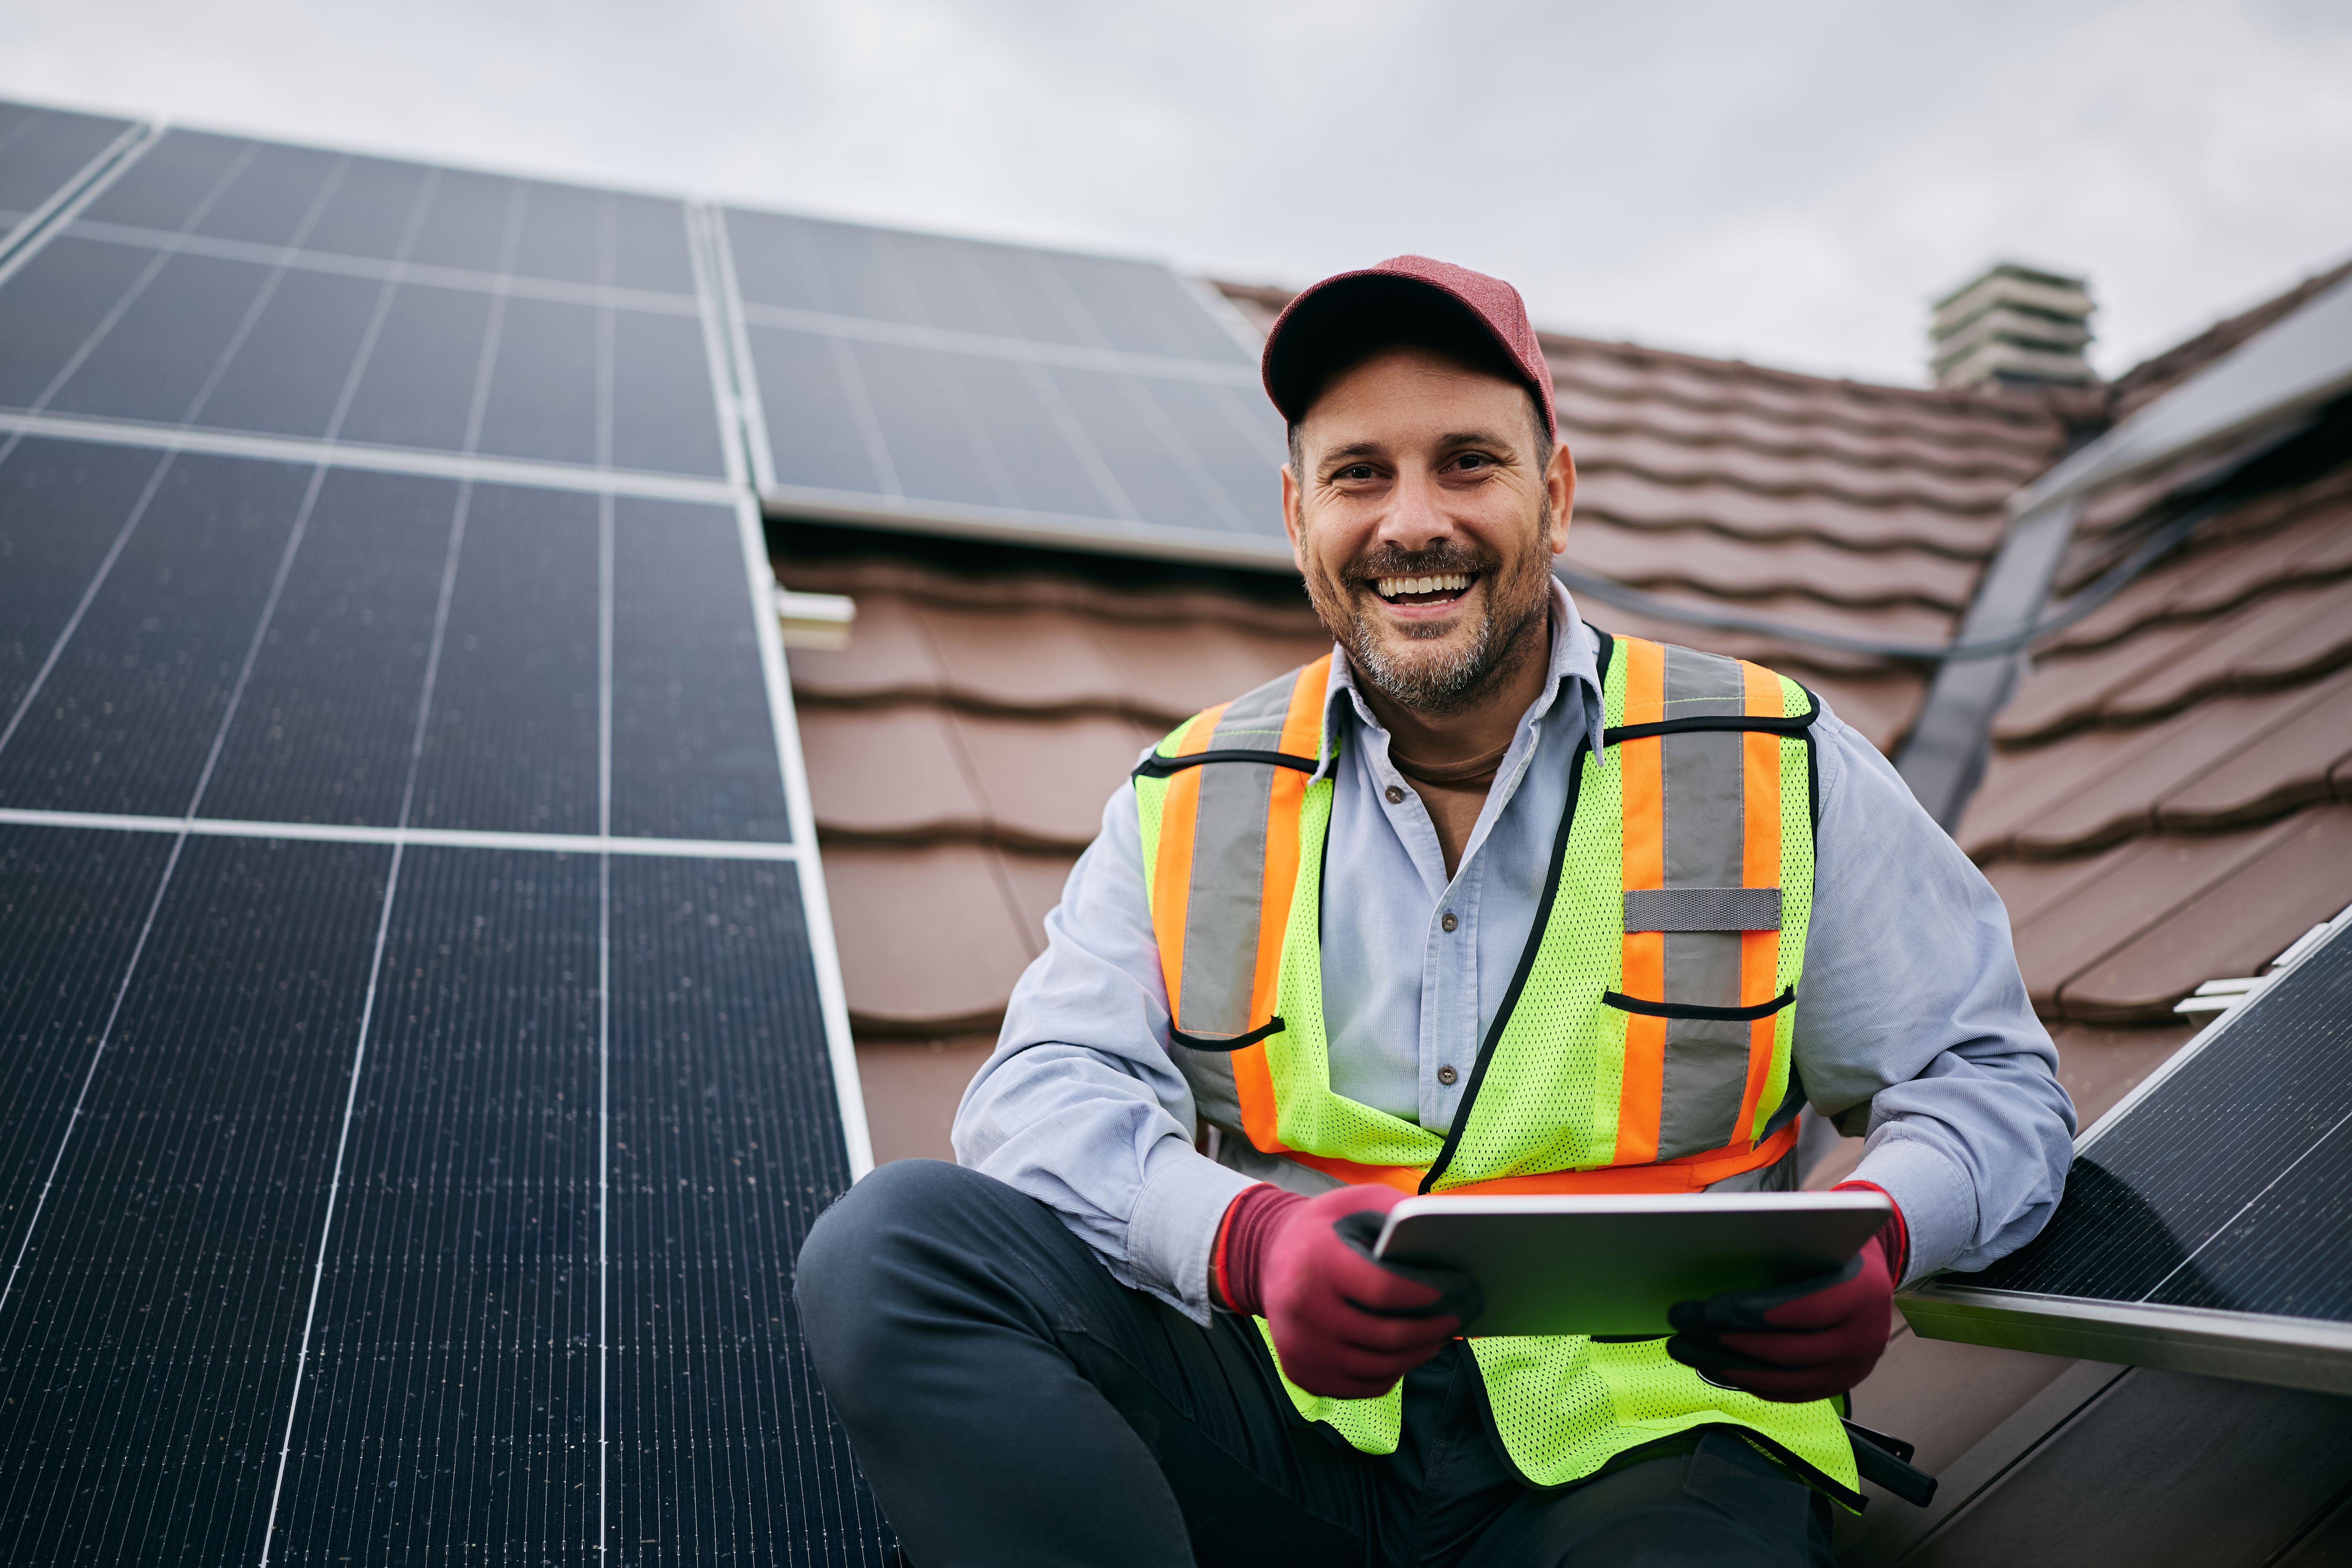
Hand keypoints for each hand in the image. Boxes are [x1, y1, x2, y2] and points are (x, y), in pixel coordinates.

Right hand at [1216, 1184, 1461, 1399]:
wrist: (1266, 1259)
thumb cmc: (1324, 1230)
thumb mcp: (1355, 1202)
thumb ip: (1398, 1211)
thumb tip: (1446, 1236)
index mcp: (1317, 1262)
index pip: (1382, 1290)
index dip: (1426, 1294)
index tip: (1456, 1291)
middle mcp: (1303, 1310)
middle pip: (1386, 1337)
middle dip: (1433, 1330)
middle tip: (1458, 1319)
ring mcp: (1300, 1348)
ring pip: (1378, 1368)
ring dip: (1417, 1356)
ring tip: (1438, 1338)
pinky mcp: (1301, 1373)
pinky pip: (1360, 1386)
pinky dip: (1390, 1374)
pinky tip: (1404, 1354)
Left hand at [1664, 1233, 1895, 1401]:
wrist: (1874, 1274)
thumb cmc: (1835, 1243)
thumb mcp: (1819, 1230)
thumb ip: (1781, 1239)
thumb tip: (1715, 1244)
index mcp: (1861, 1293)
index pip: (1801, 1310)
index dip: (1752, 1313)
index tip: (1710, 1309)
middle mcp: (1863, 1337)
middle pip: (1785, 1351)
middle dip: (1726, 1341)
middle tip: (1683, 1324)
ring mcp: (1852, 1369)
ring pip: (1781, 1380)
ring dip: (1726, 1366)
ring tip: (1684, 1348)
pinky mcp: (1838, 1385)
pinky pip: (1787, 1392)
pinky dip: (1747, 1381)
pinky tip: (1714, 1365)